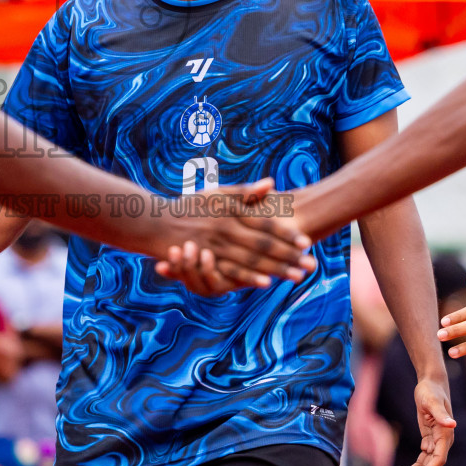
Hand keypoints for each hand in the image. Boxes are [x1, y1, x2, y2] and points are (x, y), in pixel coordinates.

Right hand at [153, 179, 315, 290]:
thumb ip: (245, 191)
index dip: (286, 233)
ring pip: (251, 259)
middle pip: (263, 244)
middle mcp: (226, 226)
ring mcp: (215, 244)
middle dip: (289, 255)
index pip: (264, 223)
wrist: (154, 221)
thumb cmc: (189, 206)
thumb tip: (272, 183)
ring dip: (276, 269)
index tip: (306, 241)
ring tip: (298, 276)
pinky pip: (230, 270)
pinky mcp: (205, 259)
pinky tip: (266, 283)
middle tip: (311, 264)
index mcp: (231, 210)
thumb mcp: (216, 193)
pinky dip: (249, 277)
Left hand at [393, 377, 455, 465]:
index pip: (438, 460)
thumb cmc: (431, 391)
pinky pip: (422, 459)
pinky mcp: (428, 440)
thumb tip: (453, 423)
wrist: (430, 383)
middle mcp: (443, 442)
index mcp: (445, 436)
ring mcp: (436, 443)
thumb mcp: (432, 401)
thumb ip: (441, 414)